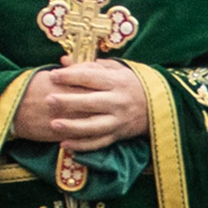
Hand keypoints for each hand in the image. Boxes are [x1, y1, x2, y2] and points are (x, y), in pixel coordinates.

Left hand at [13, 61, 149, 151]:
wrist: (158, 105)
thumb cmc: (130, 84)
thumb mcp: (115, 70)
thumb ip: (90, 66)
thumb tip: (64, 61)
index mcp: (116, 82)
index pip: (91, 77)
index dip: (71, 76)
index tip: (53, 75)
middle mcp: (118, 101)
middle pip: (91, 102)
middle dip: (69, 102)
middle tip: (48, 100)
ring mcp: (118, 120)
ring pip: (94, 126)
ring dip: (73, 127)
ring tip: (54, 125)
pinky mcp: (118, 135)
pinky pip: (99, 143)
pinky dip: (82, 146)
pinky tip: (64, 145)